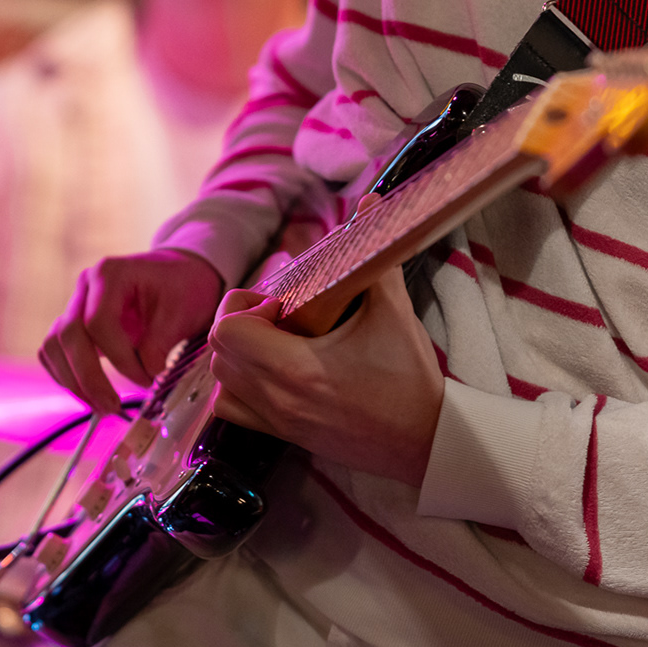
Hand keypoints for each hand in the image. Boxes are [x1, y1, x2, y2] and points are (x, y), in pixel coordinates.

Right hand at [40, 248, 224, 414]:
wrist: (179, 274)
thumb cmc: (182, 286)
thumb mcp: (183, 309)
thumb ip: (161, 341)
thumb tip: (145, 372)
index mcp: (110, 274)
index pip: (98, 322)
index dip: (119, 358)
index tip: (146, 379)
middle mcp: (86, 287)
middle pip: (68, 335)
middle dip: (88, 377)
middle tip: (112, 407)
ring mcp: (76, 305)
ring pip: (54, 346)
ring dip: (73, 381)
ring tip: (101, 407)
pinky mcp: (75, 325)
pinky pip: (55, 353)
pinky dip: (67, 376)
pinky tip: (90, 396)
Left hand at [208, 267, 442, 487]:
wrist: (428, 440)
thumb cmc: (411, 379)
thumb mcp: (394, 312)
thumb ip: (374, 256)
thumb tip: (369, 207)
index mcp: (297, 369)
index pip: (228, 332)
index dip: (246, 306)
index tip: (282, 303)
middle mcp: (280, 400)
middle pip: (219, 353)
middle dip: (240, 323)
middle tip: (279, 316)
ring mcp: (280, 423)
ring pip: (222, 385)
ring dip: (237, 357)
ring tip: (274, 343)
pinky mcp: (287, 438)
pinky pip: (236, 413)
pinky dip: (241, 389)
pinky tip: (272, 372)